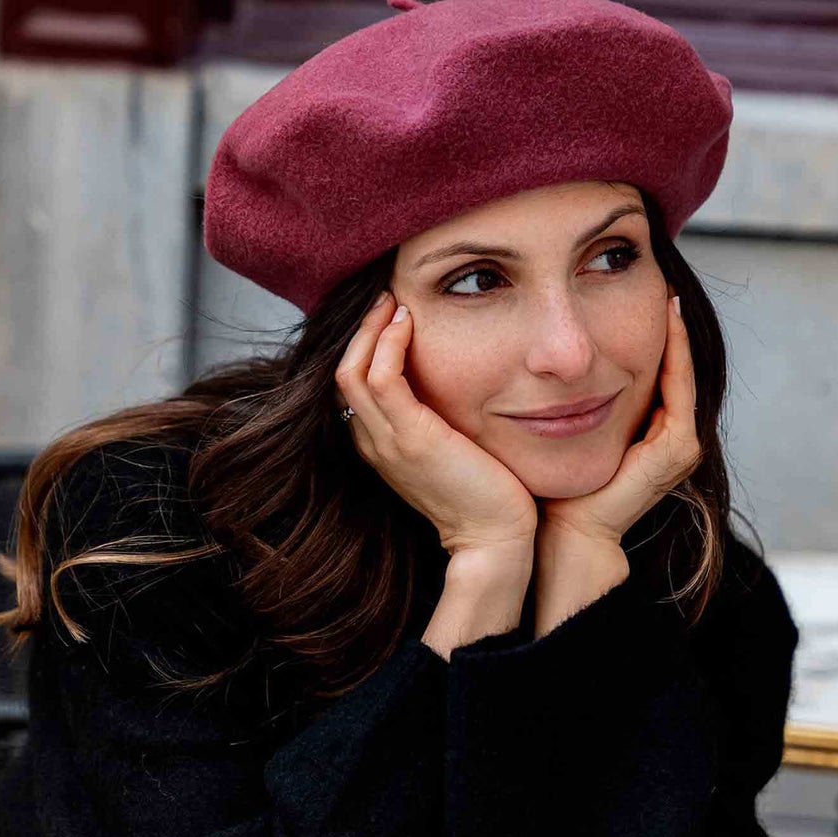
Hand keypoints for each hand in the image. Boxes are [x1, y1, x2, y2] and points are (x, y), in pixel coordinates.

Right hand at [335, 292, 537, 557]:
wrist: (493, 539)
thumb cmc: (486, 497)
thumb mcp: (453, 451)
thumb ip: (440, 421)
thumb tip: (455, 385)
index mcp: (379, 447)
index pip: (353, 387)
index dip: (365, 347)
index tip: (389, 317)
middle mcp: (374, 443)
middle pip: (343, 373)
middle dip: (362, 330)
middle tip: (386, 297)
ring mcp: (388, 442)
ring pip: (353, 371)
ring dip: (371, 330)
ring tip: (393, 302)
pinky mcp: (411, 439)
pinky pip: (381, 378)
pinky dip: (387, 344)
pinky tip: (408, 323)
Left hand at [539, 296, 700, 549]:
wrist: (561, 533)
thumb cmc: (549, 486)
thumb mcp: (555, 427)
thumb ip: (558, 397)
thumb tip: (531, 356)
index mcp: (646, 433)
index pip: (653, 372)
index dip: (650, 334)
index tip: (636, 293)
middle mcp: (670, 438)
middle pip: (673, 369)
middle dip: (669, 328)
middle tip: (661, 279)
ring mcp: (678, 445)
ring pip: (681, 374)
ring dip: (676, 334)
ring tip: (667, 292)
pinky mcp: (675, 450)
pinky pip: (680, 388)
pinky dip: (676, 354)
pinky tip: (666, 320)